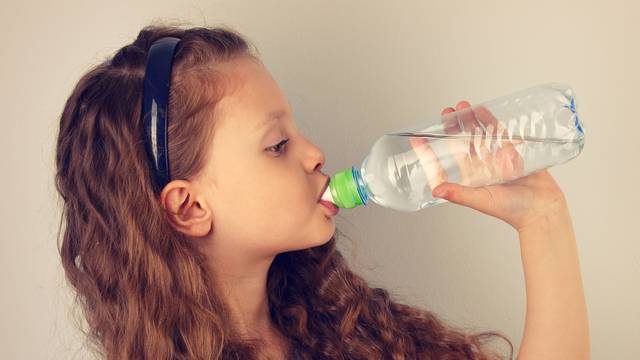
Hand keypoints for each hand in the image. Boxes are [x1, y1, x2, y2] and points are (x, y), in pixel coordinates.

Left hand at [408, 100, 567, 231]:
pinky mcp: (512, 153)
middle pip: (461, 142)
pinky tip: (483, 110)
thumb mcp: (481, 201)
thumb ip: (459, 194)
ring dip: (470, 120)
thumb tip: (436, 190)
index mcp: (468, 179)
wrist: (543, 209)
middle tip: (447, 111)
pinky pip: (498, 133)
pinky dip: (490, 121)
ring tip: (462, 105)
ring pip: (478, 135)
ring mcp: (495, 159)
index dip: (429, 151)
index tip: (417, 138)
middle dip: (452, 126)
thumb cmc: (512, 210)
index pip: (443, 163)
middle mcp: (479, 168)